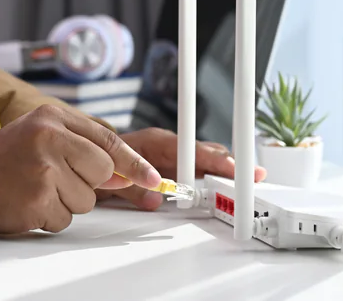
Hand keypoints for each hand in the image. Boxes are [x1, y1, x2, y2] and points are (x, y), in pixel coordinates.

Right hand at [0, 105, 160, 232]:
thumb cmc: (1, 160)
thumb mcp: (41, 136)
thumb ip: (83, 147)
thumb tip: (126, 175)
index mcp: (52, 117)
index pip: (108, 140)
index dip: (134, 163)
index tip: (152, 178)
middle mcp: (49, 138)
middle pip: (103, 171)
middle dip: (87, 182)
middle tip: (54, 178)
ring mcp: (43, 170)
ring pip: (87, 199)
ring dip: (66, 201)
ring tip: (36, 187)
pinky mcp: (36, 200)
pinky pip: (65, 218)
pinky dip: (50, 216)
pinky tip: (28, 202)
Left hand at [95, 127, 266, 209]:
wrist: (88, 158)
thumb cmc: (99, 160)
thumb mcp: (111, 178)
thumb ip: (132, 189)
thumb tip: (156, 199)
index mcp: (155, 142)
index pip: (191, 150)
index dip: (212, 160)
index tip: (229, 168)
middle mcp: (167, 147)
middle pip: (204, 153)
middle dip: (229, 164)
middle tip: (254, 174)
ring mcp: (171, 157)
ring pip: (204, 161)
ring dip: (224, 171)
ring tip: (249, 179)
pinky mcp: (172, 168)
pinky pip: (197, 170)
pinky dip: (212, 177)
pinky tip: (227, 186)